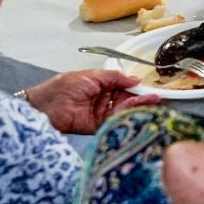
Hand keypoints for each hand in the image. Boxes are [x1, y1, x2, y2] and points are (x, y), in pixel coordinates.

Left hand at [22, 69, 150, 132]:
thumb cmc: (64, 87)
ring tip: (152, 103)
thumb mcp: (91, 76)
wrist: (46, 106)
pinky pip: (115, 122)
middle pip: (125, 99)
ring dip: (137, 107)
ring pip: (123, 110)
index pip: (122, 86)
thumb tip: (134, 79)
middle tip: (156, 97)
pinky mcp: (98, 127)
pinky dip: (126, 117)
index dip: (135, 87)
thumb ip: (114, 78)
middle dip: (140, 98)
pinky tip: (138, 112)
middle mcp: (102, 100)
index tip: (149, 87)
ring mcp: (100, 114)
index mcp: (100, 85)